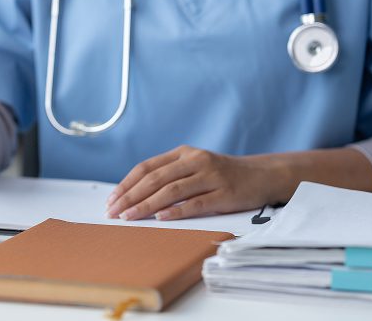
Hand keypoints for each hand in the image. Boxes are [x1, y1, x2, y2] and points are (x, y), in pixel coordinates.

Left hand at [105, 145, 279, 220]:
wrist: (260, 175)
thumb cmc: (220, 175)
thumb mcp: (193, 166)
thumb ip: (169, 175)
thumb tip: (134, 195)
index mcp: (183, 153)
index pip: (147, 167)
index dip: (127, 184)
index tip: (112, 200)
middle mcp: (195, 161)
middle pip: (155, 179)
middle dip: (131, 197)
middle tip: (114, 212)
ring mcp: (211, 176)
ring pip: (172, 191)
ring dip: (147, 205)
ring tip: (130, 217)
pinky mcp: (225, 194)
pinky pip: (196, 203)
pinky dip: (177, 211)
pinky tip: (161, 218)